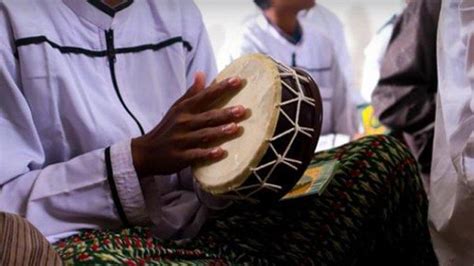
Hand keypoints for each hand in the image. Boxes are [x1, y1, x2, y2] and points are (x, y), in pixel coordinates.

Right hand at [131, 72, 246, 176]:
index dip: (221, 88)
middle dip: (224, 113)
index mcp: (184, 110)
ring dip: (219, 131)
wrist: (146, 152)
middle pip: (207, 117)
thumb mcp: (176, 109)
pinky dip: (207, 154)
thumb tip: (201, 73)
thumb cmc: (166, 128)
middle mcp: (183, 123)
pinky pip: (196, 155)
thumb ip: (191, 93)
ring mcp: (181, 140)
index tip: (238, 80)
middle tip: (243, 109)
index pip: (205, 96)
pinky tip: (220, 152)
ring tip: (236, 128)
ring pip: (203, 135)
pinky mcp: (180, 157)